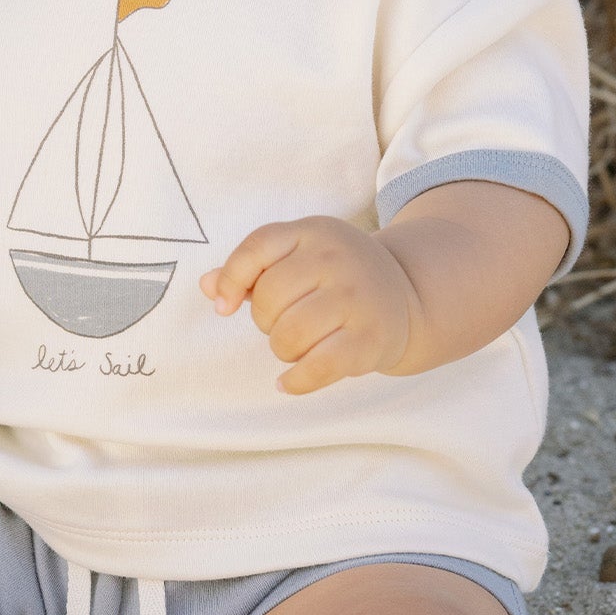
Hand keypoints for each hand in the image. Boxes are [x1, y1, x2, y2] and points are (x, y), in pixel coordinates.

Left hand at [201, 216, 417, 395]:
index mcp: (312, 232)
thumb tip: (208, 287)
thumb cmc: (335, 277)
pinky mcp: (370, 338)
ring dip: (282, 349)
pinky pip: (318, 367)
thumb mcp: (297, 258)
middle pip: (269, 298)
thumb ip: (250, 269)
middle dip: (265, 320)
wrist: (407, 293)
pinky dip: (296, 381)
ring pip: (289, 335)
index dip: (232, 279)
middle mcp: (336, 260)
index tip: (224, 306)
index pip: (257, 247)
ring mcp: (356, 298)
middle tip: (284, 322)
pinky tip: (288, 382)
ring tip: (296, 344)